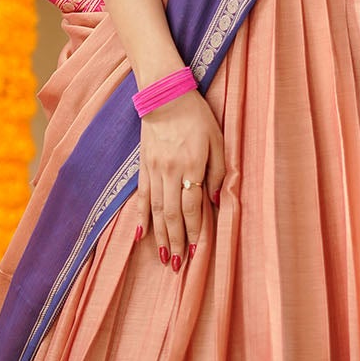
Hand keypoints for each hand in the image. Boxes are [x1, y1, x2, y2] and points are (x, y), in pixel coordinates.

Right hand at [135, 90, 225, 271]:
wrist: (165, 95)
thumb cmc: (197, 117)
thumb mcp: (217, 141)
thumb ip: (218, 172)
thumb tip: (216, 201)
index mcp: (191, 167)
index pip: (192, 207)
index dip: (194, 231)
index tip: (195, 251)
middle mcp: (170, 172)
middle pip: (171, 215)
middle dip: (175, 242)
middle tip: (176, 265)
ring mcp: (153, 170)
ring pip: (155, 210)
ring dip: (159, 236)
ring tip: (162, 257)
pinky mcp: (143, 166)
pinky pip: (141, 196)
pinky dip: (141, 216)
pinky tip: (141, 233)